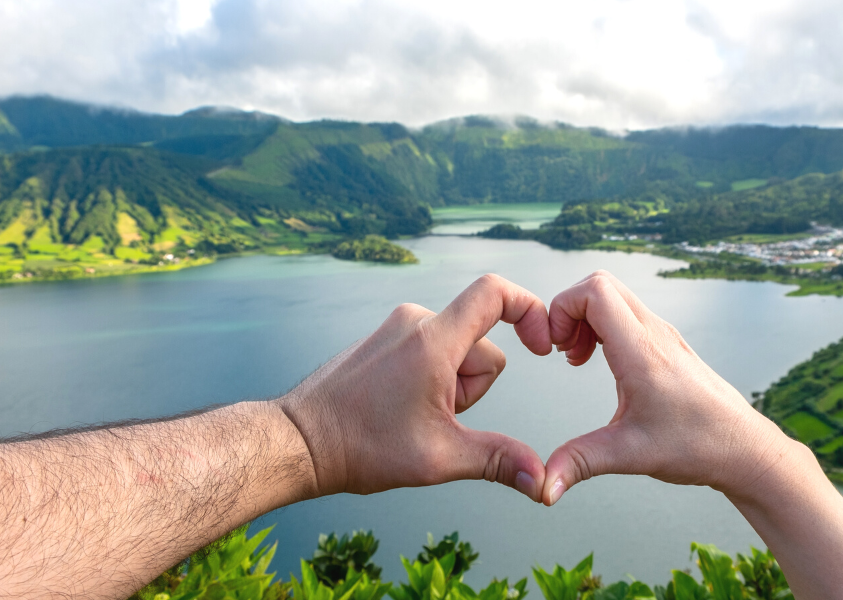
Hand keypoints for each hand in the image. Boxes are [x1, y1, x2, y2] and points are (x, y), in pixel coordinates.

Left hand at [277, 274, 551, 500]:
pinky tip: (399, 408)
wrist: (299, 442)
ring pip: (457, 352)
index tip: (543, 346)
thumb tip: (542, 480)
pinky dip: (431, 380)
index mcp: (433, 341)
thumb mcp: (439, 459)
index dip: (531, 310)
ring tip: (412, 416)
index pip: (495, 292)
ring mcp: (397, 327)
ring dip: (451, 386)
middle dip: (472, 387)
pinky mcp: (385, 338)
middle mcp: (415, 321)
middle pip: (481, 345)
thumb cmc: (361, 448)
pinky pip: (431, 352)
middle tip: (434, 419)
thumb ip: (498, 461)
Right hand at [540, 270, 791, 504]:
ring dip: (586, 318)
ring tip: (578, 359)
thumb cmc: (695, 446)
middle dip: (569, 309)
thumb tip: (543, 488)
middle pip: (600, 283)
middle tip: (563, 350)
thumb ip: (580, 463)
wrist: (744, 448)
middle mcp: (654, 333)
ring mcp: (664, 335)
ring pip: (615, 296)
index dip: (562, 309)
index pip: (594, 291)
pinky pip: (628, 314)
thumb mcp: (629, 455)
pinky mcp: (668, 344)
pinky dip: (604, 326)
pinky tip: (602, 363)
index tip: (556, 348)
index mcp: (641, 351)